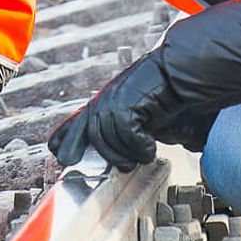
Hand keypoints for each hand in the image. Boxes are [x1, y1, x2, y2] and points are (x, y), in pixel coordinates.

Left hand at [47, 52, 184, 171]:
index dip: (65, 140)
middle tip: (123, 166)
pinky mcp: (129, 101)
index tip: (63, 157)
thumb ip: (121, 130)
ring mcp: (114, 99)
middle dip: (106, 154)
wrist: (176, 74)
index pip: (75, 123)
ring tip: (142, 156)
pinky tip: (149, 148)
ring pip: (108, 136)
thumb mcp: (136, 116)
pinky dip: (140, 146)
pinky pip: (127, 133)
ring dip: (128, 153)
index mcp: (102, 101)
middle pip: (91, 134)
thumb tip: (115, 155)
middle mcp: (104, 99)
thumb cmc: (159, 95)